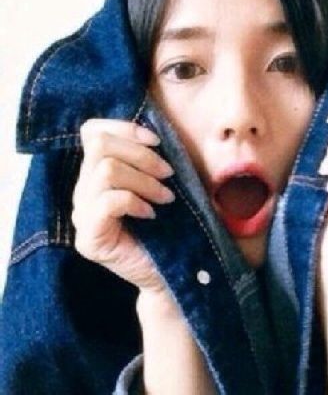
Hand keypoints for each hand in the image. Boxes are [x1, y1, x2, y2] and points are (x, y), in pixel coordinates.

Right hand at [71, 118, 176, 295]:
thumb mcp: (164, 181)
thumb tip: (159, 128)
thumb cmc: (171, 224)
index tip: (158, 141)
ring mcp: (82, 215)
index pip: (92, 131)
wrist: (172, 272)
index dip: (125, 128)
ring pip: (105, 171)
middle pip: (99, 145)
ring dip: (144, 180)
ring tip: (166, 198)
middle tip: (168, 175)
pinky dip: (135, 201)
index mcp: (99, 171)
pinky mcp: (88, 239)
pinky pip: (107, 202)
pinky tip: (152, 214)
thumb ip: (153, 156)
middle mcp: (84, 190)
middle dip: (141, 154)